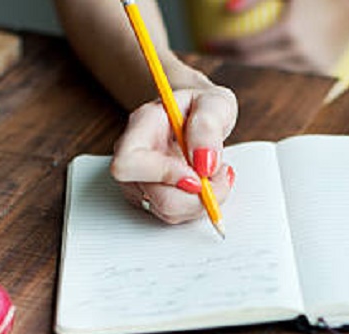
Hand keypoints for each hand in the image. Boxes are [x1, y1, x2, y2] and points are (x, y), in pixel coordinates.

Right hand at [111, 85, 237, 223]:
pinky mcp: (153, 197)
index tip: (198, 176)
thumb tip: (204, 163)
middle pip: (153, 195)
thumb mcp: (216, 104)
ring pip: (167, 211)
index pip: (129, 162)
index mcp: (141, 126)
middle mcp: (133, 156)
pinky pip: (176, 215)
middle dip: (195, 196)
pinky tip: (207, 184)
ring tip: (214, 174)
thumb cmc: (203, 107)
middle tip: (219, 176)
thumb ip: (208, 127)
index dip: (163, 175)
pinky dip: (199, 205)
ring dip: (201, 201)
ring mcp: (140, 180)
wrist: (198, 116)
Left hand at [207, 0, 348, 74]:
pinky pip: (290, 73)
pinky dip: (275, 66)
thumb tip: (227, 8)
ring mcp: (312, 65)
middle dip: (230, 58)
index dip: (222, 47)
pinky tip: (262, 60)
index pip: (244, 46)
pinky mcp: (322, 71)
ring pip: (271, 71)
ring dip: (251, 66)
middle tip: (212, 53)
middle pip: (253, 63)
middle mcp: (299, 52)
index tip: (206, 44)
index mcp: (289, 30)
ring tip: (233, 57)